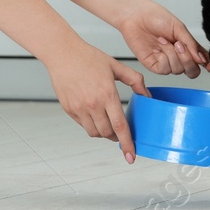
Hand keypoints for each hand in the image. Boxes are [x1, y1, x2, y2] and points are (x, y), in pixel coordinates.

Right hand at [45, 41, 149, 162]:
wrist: (62, 53)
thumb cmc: (89, 57)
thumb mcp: (116, 66)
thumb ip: (135, 80)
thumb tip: (147, 95)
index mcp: (107, 93)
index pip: (120, 126)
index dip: (127, 143)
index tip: (131, 156)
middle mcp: (93, 104)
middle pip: (108, 133)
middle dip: (116, 136)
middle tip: (120, 132)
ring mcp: (79, 108)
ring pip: (95, 133)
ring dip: (103, 133)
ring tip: (107, 124)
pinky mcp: (69, 109)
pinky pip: (83, 125)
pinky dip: (91, 125)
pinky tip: (94, 115)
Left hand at [117, 2, 209, 77]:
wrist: (136, 15)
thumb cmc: (156, 17)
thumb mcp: (179, 28)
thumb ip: (191, 44)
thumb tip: (202, 60)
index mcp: (187, 46)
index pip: (201, 60)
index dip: (207, 65)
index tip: (209, 66)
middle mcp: (178, 56)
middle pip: (192, 71)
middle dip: (188, 60)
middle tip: (180, 45)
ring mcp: (166, 61)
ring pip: (178, 70)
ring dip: (172, 55)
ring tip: (164, 40)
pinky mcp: (153, 65)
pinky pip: (164, 70)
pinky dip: (163, 59)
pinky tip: (158, 48)